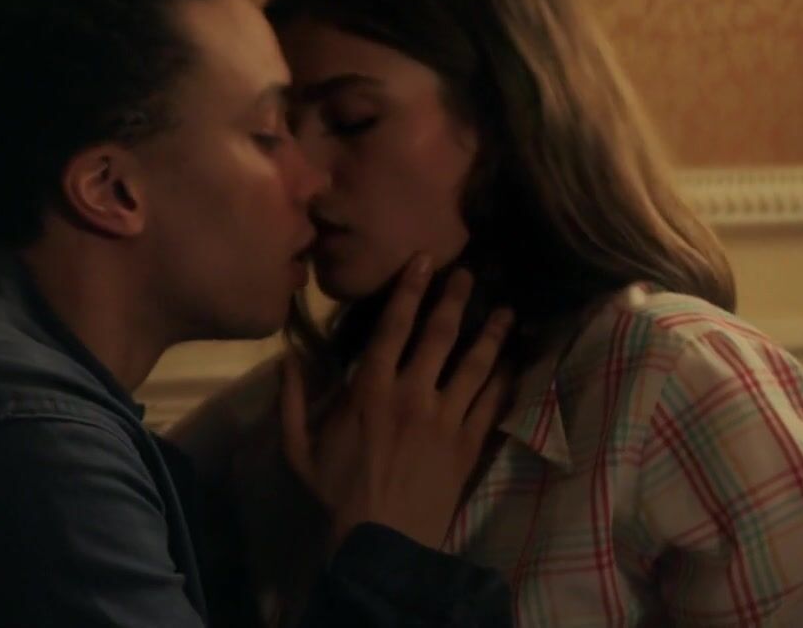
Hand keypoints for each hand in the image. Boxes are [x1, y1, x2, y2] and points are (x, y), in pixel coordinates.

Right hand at [281, 257, 512, 549]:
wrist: (382, 540)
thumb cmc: (336, 493)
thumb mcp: (298, 447)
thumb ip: (290, 399)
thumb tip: (286, 357)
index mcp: (370, 389)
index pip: (392, 327)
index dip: (409, 290)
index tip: (424, 261)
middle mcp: (413, 393)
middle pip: (440, 335)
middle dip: (456, 299)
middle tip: (471, 273)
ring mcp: (446, 418)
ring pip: (476, 364)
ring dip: (493, 333)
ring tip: (507, 310)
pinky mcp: (468, 443)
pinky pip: (493, 401)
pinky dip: (507, 377)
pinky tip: (516, 359)